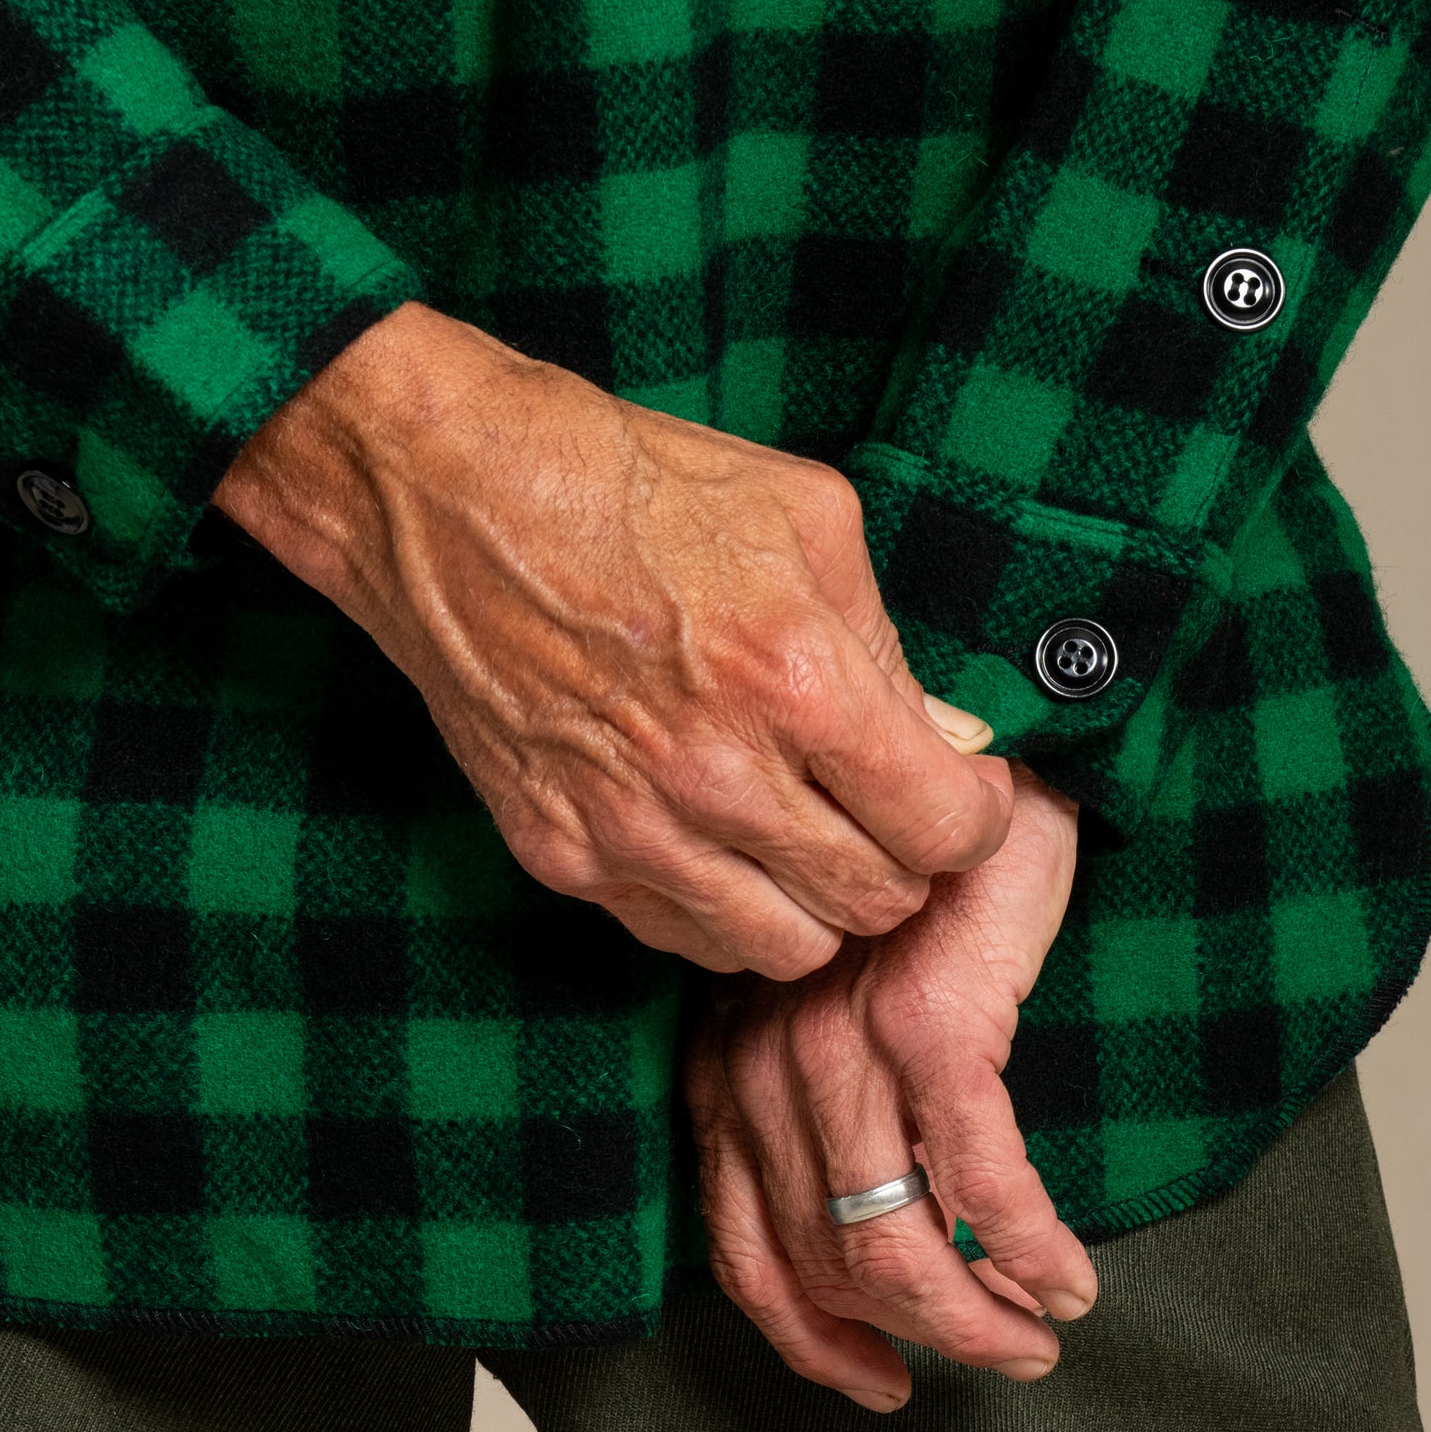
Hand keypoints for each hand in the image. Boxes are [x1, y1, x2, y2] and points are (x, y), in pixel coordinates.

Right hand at [214, 302, 1012, 978]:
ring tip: (807, 833)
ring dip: (816, 901)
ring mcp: (631, 825)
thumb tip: (950, 737)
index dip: (973, 815)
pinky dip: (723, 907)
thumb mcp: (807, 517)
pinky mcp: (562, 852)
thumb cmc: (637, 483)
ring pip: (785, 948)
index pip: (940, 828)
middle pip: (874, 903)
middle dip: (903, 859)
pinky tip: (722, 838)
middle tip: (886, 808)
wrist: (456, 496)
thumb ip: (887, 641)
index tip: (961, 786)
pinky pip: (683, 937)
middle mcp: (715, 770)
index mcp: (793, 676)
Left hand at [685, 763, 1094, 1409]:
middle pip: (820, 1264)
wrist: (981, 757)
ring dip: (976, 1322)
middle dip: (912, 1341)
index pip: (743, 1246)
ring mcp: (842, 1045)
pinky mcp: (933, 1026)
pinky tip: (1066, 1280)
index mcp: (728, 1060)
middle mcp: (764, 1060)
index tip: (876, 1377)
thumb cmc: (913, 884)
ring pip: (892, 1247)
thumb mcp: (828, 990)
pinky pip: (980, 1186)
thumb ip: (810, 1096)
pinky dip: (1029, 1253)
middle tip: (992, 1361)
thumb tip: (859, 1231)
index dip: (812, 1336)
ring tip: (1037, 1337)